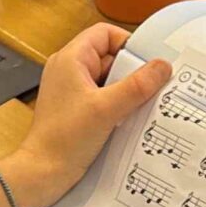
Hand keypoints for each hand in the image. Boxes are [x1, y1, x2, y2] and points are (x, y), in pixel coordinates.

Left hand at [1, 27, 171, 206]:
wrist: (43, 172)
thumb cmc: (64, 138)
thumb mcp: (107, 108)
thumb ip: (137, 86)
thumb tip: (162, 67)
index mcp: (71, 59)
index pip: (105, 34)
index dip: (128, 44)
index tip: (146, 63)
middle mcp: (69, 70)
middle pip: (110, 57)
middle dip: (131, 72)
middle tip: (148, 89)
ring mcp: (72, 91)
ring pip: (108, 80)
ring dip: (126, 91)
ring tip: (140, 106)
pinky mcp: (76, 109)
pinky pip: (103, 97)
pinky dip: (117, 105)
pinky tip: (128, 119)